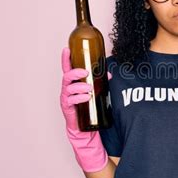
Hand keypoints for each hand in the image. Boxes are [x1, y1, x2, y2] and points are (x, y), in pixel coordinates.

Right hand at [60, 47, 109, 171]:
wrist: (86, 128)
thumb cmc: (89, 107)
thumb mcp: (97, 92)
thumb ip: (102, 82)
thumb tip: (111, 74)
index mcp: (73, 83)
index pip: (68, 68)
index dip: (66, 58)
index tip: (66, 49)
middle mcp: (67, 89)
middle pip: (66, 77)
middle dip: (75, 73)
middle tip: (85, 73)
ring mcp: (66, 99)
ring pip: (68, 88)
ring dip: (79, 86)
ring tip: (89, 88)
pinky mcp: (68, 109)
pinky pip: (70, 102)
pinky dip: (79, 98)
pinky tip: (86, 97)